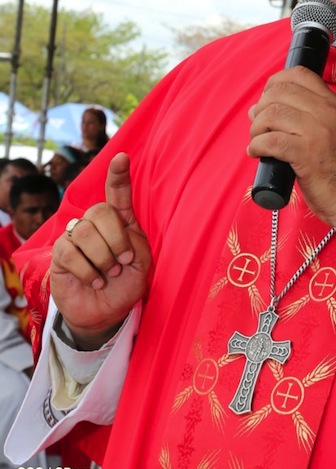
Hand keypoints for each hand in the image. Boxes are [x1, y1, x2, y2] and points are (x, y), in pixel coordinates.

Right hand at [49, 152, 150, 349]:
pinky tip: (94, 280)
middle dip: (116, 239)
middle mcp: (96, 224)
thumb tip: (113, 231)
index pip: (117, 192)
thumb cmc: (126, 282)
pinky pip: (69, 252)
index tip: (122, 157)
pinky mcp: (60, 255)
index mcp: (121, 221)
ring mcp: (76, 237)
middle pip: (100, 211)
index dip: (118, 174)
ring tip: (108, 273)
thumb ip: (133, 242)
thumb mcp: (142, 263)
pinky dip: (87, 270)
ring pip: (85, 232)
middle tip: (122, 260)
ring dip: (102, 257)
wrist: (107, 311)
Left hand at [248, 67, 335, 236]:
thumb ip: (306, 116)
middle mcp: (326, 111)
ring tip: (257, 140)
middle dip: (261, 107)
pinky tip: (256, 153)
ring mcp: (317, 132)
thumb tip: (260, 107)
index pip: (299, 74)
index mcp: (333, 103)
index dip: (275, 82)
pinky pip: (270, 141)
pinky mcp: (306, 155)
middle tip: (259, 126)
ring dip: (256, 128)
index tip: (266, 99)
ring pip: (271, 114)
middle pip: (280, 92)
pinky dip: (256, 146)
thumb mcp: (333, 130)